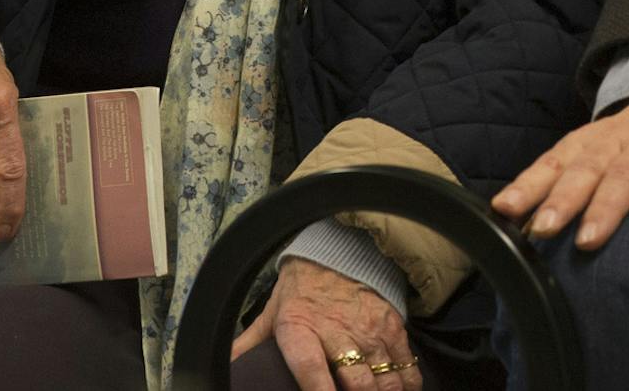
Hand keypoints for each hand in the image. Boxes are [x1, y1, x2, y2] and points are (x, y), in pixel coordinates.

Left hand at [232, 257, 421, 390]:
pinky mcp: (392, 326)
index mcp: (300, 330)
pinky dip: (408, 385)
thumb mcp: (270, 315)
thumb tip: (220, 369)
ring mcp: (369, 329)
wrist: (336, 250)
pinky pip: (406, 364)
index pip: (310, 369)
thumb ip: (249, 345)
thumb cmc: (300, 291)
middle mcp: (336, 331)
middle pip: (357, 382)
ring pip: (385, 378)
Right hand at [490, 91, 628, 253]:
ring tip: (508, 215)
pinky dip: (523, 180)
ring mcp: (592, 140)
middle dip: (564, 200)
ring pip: (559, 161)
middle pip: (589, 168)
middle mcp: (621, 138)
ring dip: (533, 187)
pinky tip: (501, 207)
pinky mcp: (573, 145)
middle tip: (544, 233)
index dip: (610, 204)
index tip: (591, 239)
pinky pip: (544, 161)